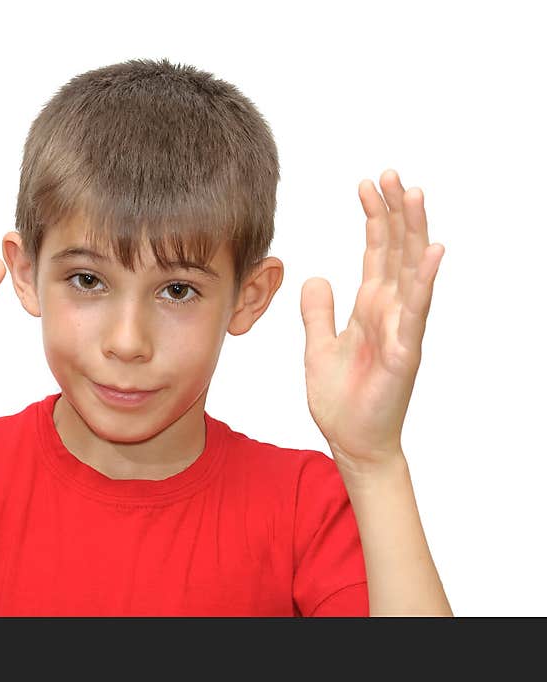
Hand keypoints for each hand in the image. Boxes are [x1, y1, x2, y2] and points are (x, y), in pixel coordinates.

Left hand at [299, 170, 444, 471]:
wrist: (352, 441)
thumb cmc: (341, 399)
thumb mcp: (318, 346)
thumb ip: (318, 312)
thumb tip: (315, 277)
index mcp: (370, 307)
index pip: (376, 252)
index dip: (374, 218)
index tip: (367, 184)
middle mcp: (390, 312)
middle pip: (396, 252)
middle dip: (394, 212)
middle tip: (390, 174)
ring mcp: (401, 329)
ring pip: (411, 272)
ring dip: (414, 233)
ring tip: (414, 195)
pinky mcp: (404, 352)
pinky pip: (415, 312)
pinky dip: (423, 282)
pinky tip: (432, 252)